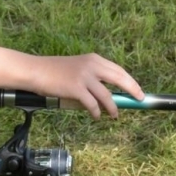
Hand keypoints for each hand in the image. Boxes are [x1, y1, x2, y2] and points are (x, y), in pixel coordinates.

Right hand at [22, 54, 143, 117]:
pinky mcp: (76, 88)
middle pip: (120, 78)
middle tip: (140, 100)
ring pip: (107, 95)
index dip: (130, 81)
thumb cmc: (54, 73)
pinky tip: (97, 116)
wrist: (36, 71)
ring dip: (113, 108)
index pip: (118, 70)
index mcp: (94, 59)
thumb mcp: (78, 70)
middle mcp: (92, 65)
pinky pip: (92, 104)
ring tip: (115, 116)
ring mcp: (84, 76)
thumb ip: (93, 80)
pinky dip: (96, 112)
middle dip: (132, 90)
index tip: (138, 90)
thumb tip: (108, 100)